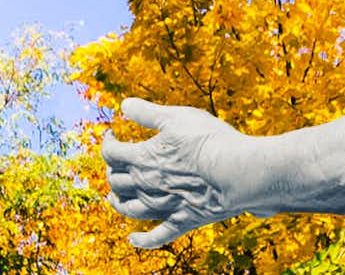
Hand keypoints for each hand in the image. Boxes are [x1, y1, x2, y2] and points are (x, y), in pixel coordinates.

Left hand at [99, 97, 261, 248]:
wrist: (236, 172)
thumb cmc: (208, 140)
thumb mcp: (176, 116)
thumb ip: (147, 112)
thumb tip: (124, 105)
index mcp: (142, 158)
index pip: (111, 153)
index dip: (108, 142)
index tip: (112, 134)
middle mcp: (146, 185)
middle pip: (116, 181)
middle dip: (112, 169)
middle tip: (117, 161)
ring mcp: (162, 207)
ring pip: (129, 209)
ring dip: (118, 202)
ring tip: (115, 196)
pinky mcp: (181, 221)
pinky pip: (157, 235)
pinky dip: (142, 240)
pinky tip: (133, 239)